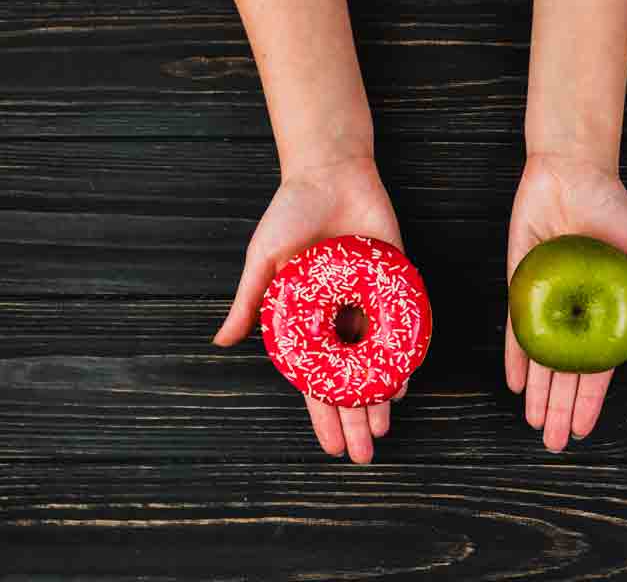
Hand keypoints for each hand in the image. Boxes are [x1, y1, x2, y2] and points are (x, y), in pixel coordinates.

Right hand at [213, 157, 404, 463]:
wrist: (331, 173)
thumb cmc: (290, 213)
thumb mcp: (263, 258)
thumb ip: (248, 301)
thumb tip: (221, 341)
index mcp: (307, 320)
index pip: (316, 379)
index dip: (324, 414)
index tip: (331, 447)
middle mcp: (339, 319)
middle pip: (350, 380)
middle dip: (356, 418)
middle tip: (365, 454)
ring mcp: (368, 305)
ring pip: (377, 363)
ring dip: (380, 397)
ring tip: (384, 429)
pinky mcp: (395, 286)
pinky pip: (403, 329)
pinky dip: (404, 356)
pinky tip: (405, 382)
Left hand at [506, 154, 626, 451]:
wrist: (570, 171)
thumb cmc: (611, 207)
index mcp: (604, 307)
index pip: (597, 365)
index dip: (591, 398)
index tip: (584, 428)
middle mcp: (573, 311)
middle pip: (566, 369)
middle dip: (561, 406)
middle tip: (554, 442)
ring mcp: (546, 300)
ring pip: (540, 356)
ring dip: (538, 391)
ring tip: (535, 422)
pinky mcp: (520, 284)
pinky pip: (515, 326)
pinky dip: (514, 355)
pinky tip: (514, 383)